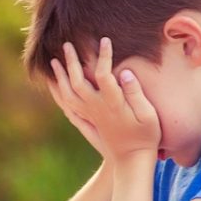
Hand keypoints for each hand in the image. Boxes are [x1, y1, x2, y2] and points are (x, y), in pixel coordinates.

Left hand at [49, 38, 160, 162]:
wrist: (130, 160)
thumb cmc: (145, 136)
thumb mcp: (148, 116)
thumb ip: (136, 94)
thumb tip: (125, 72)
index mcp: (113, 104)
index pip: (104, 75)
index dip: (103, 56)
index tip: (104, 40)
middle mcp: (96, 109)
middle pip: (78, 82)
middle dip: (72, 62)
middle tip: (67, 45)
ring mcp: (89, 115)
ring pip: (67, 93)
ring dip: (60, 76)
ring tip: (54, 60)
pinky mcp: (85, 121)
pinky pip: (66, 106)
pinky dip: (57, 93)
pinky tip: (53, 84)